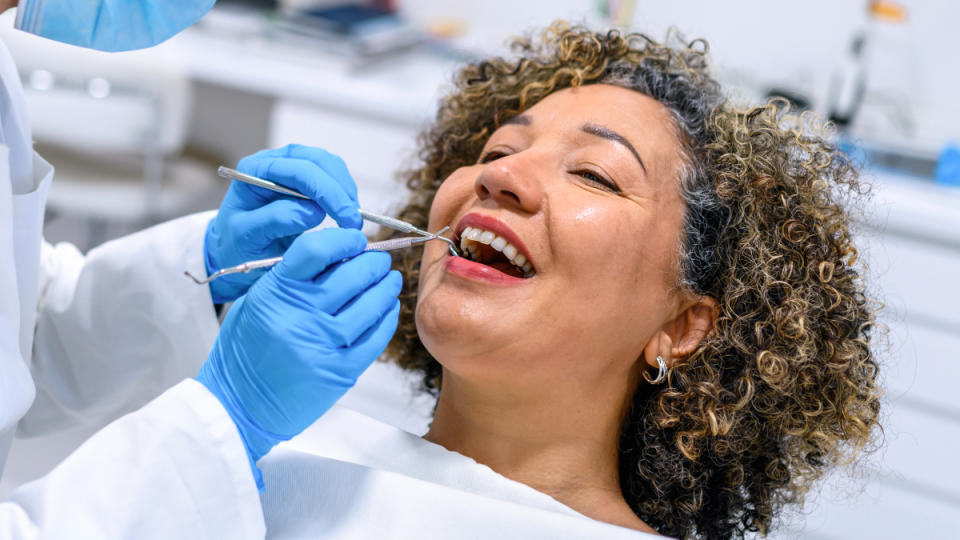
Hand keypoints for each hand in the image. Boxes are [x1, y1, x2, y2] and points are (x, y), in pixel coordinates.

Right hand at [196, 228, 401, 486]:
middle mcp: (298, 317)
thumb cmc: (246, 349)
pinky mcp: (339, 372)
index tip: (356, 239)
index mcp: (274, 293)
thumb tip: (339, 254)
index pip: (315, 250)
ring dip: (384, 288)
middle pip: (350, 276)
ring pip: (369, 306)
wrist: (238, 405)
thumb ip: (292, 278)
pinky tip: (388, 308)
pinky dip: (386, 319)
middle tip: (380, 260)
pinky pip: (374, 339)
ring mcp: (321, 346)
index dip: (343, 239)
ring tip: (390, 280)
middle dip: (372, 262)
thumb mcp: (257, 301)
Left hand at [204, 144, 362, 302]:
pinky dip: (344, 193)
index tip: (345, 218)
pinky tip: (345, 213)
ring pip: (329, 165)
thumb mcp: (247, 235)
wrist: (237, 249)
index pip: (299, 170)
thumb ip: (275, 219)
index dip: (327, 192)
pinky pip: (333, 176)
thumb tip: (314, 210)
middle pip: (318, 161)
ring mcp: (291, 166)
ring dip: (345, 190)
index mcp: (254, 170)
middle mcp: (274, 161)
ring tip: (351, 219)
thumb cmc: (237, 243)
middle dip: (340, 190)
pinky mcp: (305, 178)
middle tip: (353, 221)